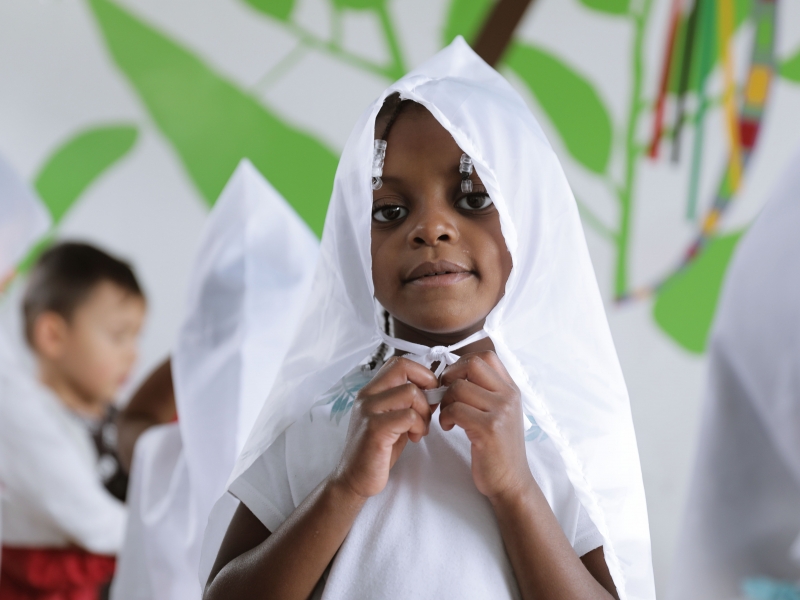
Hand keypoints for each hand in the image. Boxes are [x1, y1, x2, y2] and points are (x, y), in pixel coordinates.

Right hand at [332, 357, 437, 498]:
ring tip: (420, 429)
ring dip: (424, 412)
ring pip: (410, 392)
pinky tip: (414, 438)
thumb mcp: (392, 420)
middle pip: (403, 368)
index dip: (421, 372)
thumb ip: (406, 403)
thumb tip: (434, 390)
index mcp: (371, 391)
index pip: (398, 362)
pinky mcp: (375, 429)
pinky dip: (419, 426)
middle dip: (426, 385)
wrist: (354, 479)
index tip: (429, 393)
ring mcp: (369, 411)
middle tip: (429, 407)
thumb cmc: (377, 451)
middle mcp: (367, 396)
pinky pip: (409, 415)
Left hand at [439, 351, 533, 502]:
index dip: (462, 364)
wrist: (511, 482)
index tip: (454, 381)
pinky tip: (449, 427)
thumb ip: (486, 392)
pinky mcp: (489, 429)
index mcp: (511, 389)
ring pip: (459, 387)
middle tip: (445, 395)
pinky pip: (456, 409)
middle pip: (472, 364)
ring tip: (447, 416)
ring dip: (445, 401)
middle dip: (450, 377)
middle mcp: (509, 396)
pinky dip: (446, 417)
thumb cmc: (498, 449)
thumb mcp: (500, 414)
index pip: (486, 356)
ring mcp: (501, 411)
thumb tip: (456, 372)